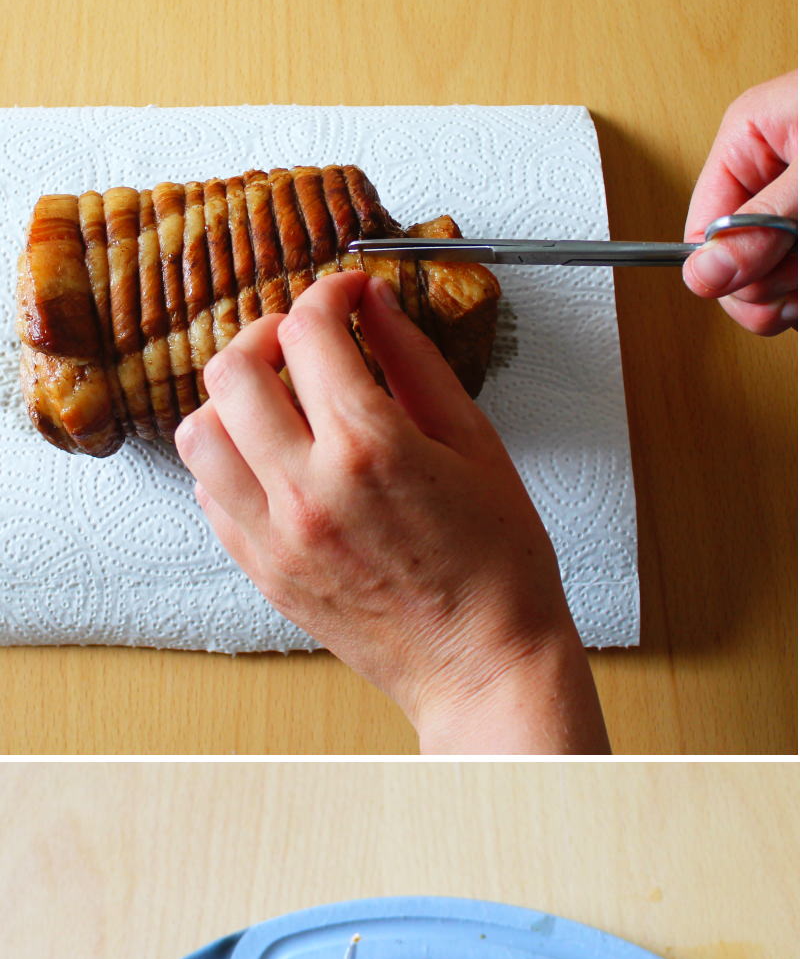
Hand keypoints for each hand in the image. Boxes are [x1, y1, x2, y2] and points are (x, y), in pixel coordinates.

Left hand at [175, 269, 608, 754]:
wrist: (483, 664)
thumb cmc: (499, 565)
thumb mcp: (475, 443)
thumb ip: (416, 363)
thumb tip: (375, 305)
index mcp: (371, 450)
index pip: (309, 333)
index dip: (327, 295)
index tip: (344, 295)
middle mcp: (308, 491)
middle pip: (231, 372)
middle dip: (265, 334)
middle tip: (300, 339)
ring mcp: (276, 536)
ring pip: (199, 433)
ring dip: (232, 401)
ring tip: (277, 400)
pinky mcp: (262, 570)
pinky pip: (209, 494)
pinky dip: (230, 461)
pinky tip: (274, 458)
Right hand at [682, 71, 796, 333]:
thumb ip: (764, 222)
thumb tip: (705, 272)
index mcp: (748, 137)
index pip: (700, 226)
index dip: (727, 266)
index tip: (762, 282)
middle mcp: (767, 171)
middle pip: (734, 262)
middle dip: (772, 279)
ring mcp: (793, 203)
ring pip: (770, 279)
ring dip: (797, 287)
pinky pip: (795, 281)